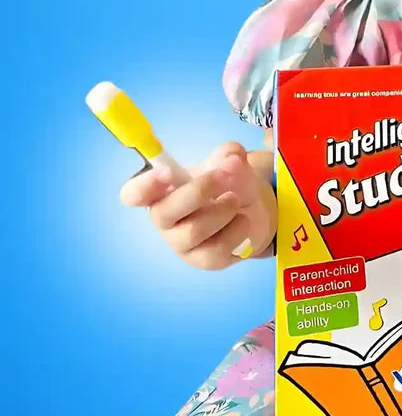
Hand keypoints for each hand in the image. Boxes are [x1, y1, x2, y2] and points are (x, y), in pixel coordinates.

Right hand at [120, 141, 275, 268]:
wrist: (253, 211)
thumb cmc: (229, 184)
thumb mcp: (230, 163)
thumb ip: (229, 155)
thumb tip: (232, 159)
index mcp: (161, 191)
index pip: (133, 194)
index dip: (144, 185)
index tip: (167, 171)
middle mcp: (165, 219)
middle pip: (163, 213)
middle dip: (198, 191)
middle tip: (226, 176)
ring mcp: (182, 243)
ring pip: (193, 231)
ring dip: (222, 210)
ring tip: (236, 199)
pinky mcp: (204, 260)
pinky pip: (217, 248)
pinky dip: (237, 229)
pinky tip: (243, 220)